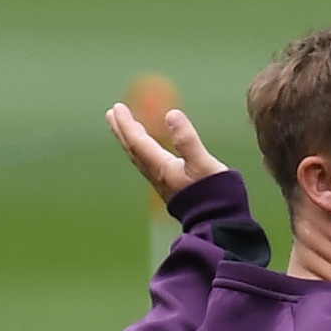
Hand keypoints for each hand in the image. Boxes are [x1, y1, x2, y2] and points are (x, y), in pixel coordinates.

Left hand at [105, 102, 228, 201]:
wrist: (217, 222)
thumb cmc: (213, 193)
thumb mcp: (203, 163)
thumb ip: (187, 139)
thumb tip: (172, 114)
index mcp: (161, 167)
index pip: (138, 141)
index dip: (127, 124)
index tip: (118, 107)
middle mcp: (157, 174)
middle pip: (133, 149)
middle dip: (123, 130)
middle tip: (113, 113)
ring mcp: (163, 182)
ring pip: (140, 157)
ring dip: (131, 140)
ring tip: (127, 128)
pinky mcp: (170, 187)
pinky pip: (149, 164)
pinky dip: (143, 151)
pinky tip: (150, 150)